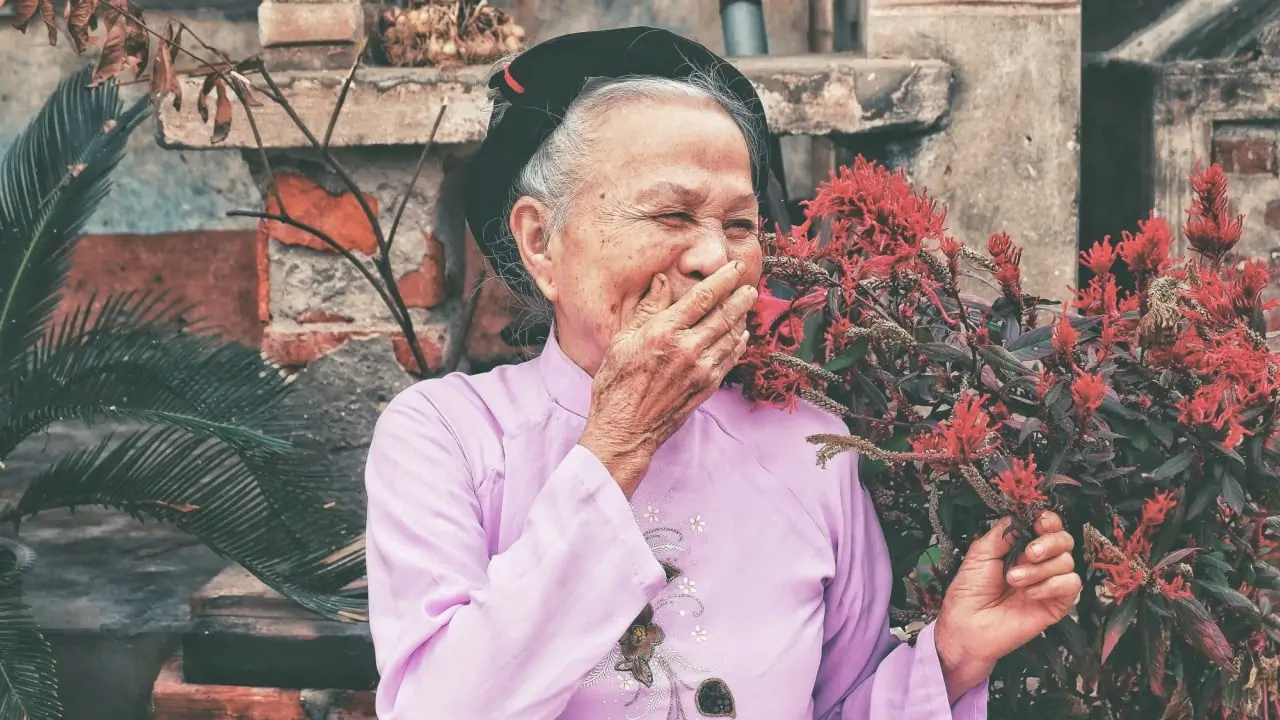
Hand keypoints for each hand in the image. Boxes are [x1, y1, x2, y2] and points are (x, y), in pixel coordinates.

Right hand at [579, 261, 756, 496]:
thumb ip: (647, 309)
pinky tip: (741, 336)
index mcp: (663, 332)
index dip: (722, 280)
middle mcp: (686, 349)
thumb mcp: (622, 340)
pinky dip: (738, 344)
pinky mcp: (706, 387)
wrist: (625, 430)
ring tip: (746, 306)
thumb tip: (662, 280)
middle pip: (723, 315)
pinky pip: (729, 359)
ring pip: (730, 336)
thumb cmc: (616, 384)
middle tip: (749, 286)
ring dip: (741, 319)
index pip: (702, 298)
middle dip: (739, 298)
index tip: (735, 268)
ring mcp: (700, 370)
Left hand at [934, 511, 1081, 701]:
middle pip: (1065, 540)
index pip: (1048, 526)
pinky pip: (1071, 585)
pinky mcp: (1057, 604)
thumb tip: (1023, 517)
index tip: (1041, 522)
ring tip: (1014, 580)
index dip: (1049, 521)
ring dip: (1039, 569)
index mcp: (1021, 546)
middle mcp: (1039, 562)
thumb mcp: (981, 553)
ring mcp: (1049, 583)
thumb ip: (1004, 532)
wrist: (968, 625)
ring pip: (1067, 562)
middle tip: (1028, 554)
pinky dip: (1051, 585)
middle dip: (1049, 543)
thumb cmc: (970, 590)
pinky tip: (1030, 594)